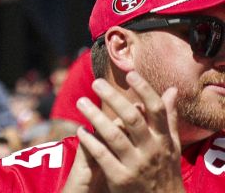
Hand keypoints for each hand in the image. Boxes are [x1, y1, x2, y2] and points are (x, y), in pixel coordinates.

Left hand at [74, 72, 185, 192]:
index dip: (145, 90)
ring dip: (96, 117)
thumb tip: (171, 90)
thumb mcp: (171, 144)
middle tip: (96, 83)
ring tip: (81, 102)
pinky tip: (80, 130)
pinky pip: (102, 156)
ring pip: (114, 136)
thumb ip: (168, 118)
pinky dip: (90, 142)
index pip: (156, 110)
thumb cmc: (165, 168)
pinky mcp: (120, 178)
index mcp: (163, 139)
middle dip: (114, 99)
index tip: (130, 74)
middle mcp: (151, 150)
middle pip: (132, 119)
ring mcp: (136, 165)